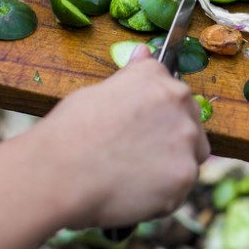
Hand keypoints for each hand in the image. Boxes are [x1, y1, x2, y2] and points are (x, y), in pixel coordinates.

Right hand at [26, 45, 209, 228]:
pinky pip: (179, 190)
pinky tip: (132, 194)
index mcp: (158, 79)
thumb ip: (132, 78)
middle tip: (135, 157)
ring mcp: (186, 140)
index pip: (175, 96)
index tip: (141, 131)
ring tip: (130, 178)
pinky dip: (161, 197)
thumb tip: (143, 52)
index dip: (157, 118)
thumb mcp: (99, 91)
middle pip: (190, 126)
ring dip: (168, 170)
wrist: (58, 173)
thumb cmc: (69, 132)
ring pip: (189, 159)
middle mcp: (180, 104)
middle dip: (169, 142)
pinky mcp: (184, 176)